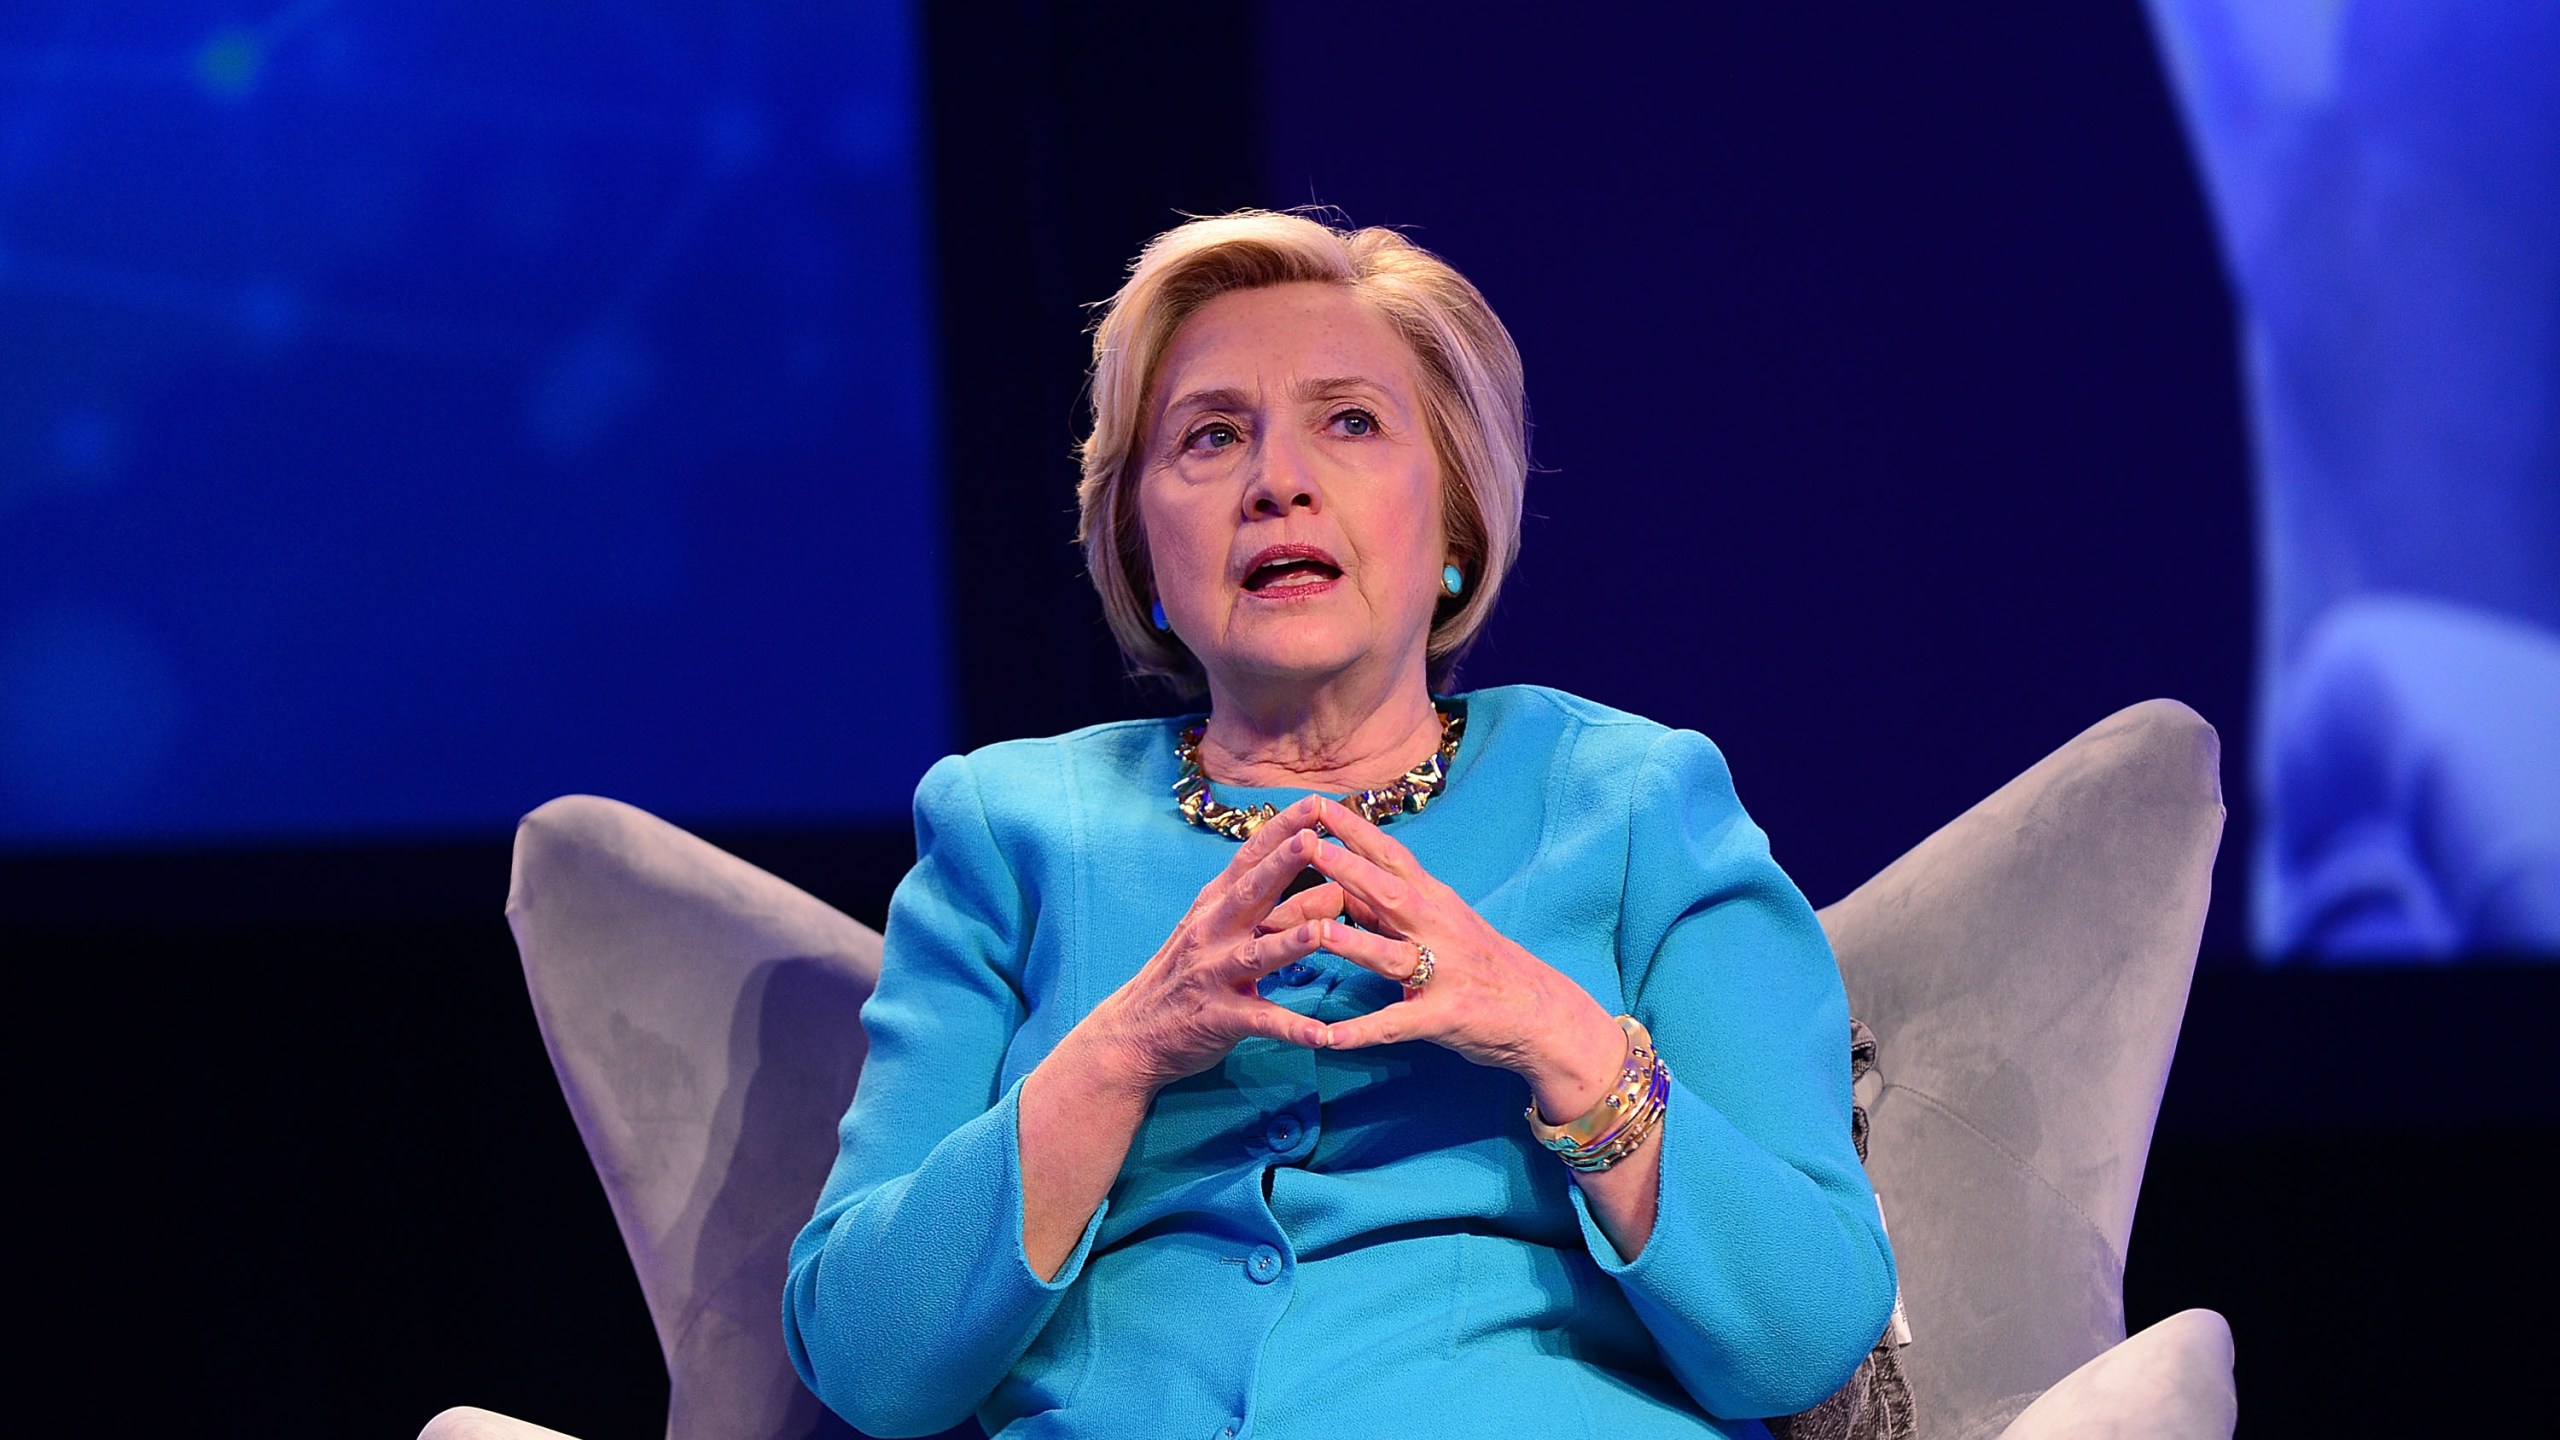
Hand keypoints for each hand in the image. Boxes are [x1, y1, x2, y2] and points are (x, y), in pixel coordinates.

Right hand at [1078, 795, 1343, 1096]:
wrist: (1133, 1033)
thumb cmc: (1189, 976)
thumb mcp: (1230, 935)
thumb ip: (1284, 912)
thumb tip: (1340, 888)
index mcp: (1215, 905)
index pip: (1250, 858)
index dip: (1281, 829)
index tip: (1315, 802)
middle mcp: (1211, 932)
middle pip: (1250, 893)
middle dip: (1282, 865)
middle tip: (1314, 838)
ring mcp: (1212, 975)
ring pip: (1255, 954)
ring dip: (1289, 942)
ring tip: (1323, 932)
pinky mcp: (1217, 1018)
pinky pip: (1259, 1022)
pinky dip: (1290, 1028)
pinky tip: (1321, 1035)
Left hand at [1301, 797, 1625, 1120]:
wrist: (1546, 1016)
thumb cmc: (1488, 966)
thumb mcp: (1446, 924)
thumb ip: (1396, 907)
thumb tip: (1345, 882)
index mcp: (1438, 903)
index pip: (1392, 857)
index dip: (1356, 831)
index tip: (1319, 805)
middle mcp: (1440, 930)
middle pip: (1389, 893)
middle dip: (1347, 867)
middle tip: (1306, 843)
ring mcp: (1444, 974)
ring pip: (1391, 954)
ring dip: (1353, 943)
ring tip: (1313, 932)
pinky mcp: (1444, 1017)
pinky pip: (1397, 1025)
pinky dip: (1363, 1032)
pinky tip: (1328, 1038)